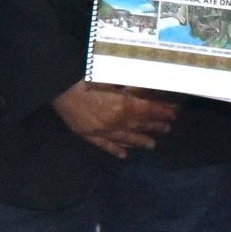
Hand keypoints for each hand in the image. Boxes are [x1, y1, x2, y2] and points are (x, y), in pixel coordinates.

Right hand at [51, 81, 176, 157]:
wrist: (57, 86)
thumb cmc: (85, 77)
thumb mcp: (112, 77)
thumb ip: (130, 87)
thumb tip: (148, 90)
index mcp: (123, 105)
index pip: (148, 110)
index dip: (162, 112)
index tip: (173, 114)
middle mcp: (115, 121)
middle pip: (139, 125)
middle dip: (154, 126)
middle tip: (166, 129)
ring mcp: (101, 130)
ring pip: (125, 138)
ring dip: (140, 141)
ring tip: (152, 145)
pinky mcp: (87, 134)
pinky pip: (104, 145)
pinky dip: (115, 149)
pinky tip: (124, 154)